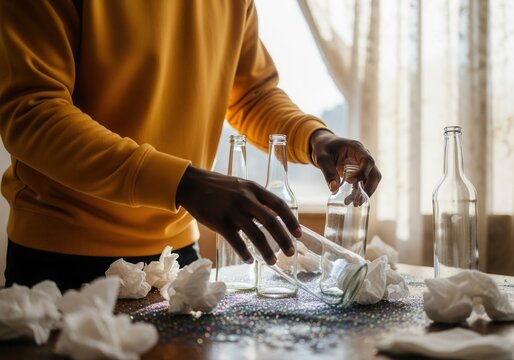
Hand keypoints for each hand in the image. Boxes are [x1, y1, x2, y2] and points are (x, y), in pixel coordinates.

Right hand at [176, 166, 300, 264]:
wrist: (191, 184)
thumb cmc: (220, 187)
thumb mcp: (242, 186)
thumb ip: (257, 199)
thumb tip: (276, 217)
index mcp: (254, 189)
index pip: (279, 205)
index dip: (291, 221)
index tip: (299, 234)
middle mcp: (245, 198)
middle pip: (271, 221)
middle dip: (284, 239)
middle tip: (290, 253)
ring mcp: (232, 210)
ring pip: (255, 234)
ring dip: (266, 250)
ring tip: (272, 261)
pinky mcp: (219, 222)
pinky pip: (236, 241)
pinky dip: (245, 253)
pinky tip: (250, 259)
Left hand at [310, 129, 380, 195]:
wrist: (324, 145)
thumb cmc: (323, 148)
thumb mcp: (322, 158)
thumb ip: (328, 172)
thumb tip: (334, 189)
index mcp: (357, 148)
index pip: (368, 161)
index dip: (362, 173)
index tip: (349, 181)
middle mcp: (363, 156)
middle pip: (375, 173)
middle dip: (369, 188)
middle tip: (358, 200)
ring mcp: (363, 165)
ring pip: (372, 180)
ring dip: (365, 192)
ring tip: (355, 203)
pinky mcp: (359, 172)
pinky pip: (364, 183)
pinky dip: (359, 192)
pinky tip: (352, 200)